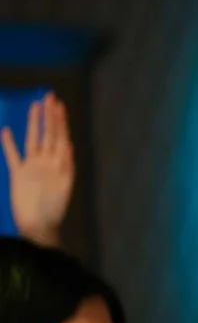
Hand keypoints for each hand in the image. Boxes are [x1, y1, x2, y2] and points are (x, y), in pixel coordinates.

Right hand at [4, 92, 73, 246]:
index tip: (59, 105)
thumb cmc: (54, 210)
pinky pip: (12, 155)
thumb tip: (67, 146)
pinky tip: (5, 131)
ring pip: (33, 139)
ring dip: (34, 123)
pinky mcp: (18, 174)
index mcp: (60, 164)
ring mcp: (32, 166)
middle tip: (50, 96)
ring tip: (36, 106)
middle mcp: (47, 162)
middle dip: (50, 116)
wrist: (39, 226)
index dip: (60, 121)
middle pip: (48, 134)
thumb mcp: (63, 187)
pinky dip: (9, 143)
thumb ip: (65, 166)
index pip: (61, 137)